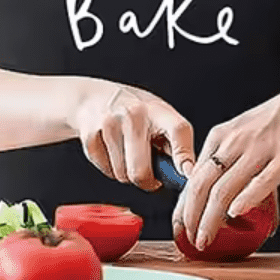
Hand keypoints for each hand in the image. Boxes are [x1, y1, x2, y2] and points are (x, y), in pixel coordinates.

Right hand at [71, 79, 196, 191]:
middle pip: (141, 171)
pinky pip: (106, 171)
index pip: (178, 130)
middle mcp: (133, 115)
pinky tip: (113, 151)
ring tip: (128, 154)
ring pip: (123, 176)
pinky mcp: (90, 136)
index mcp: (157, 110)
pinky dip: (111, 169)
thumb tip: (187, 175)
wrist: (93, 98)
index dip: (184, 155)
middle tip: (150, 173)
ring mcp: (110, 124)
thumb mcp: (159, 116)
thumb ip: (174, 143)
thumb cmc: (134, 112)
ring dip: (128, 174)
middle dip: (147, 181)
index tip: (188, 173)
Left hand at [173, 68, 279, 250]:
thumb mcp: (249, 129)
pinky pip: (261, 182)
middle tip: (189, 238)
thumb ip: (233, 155)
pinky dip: (245, 200)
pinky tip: (236, 215)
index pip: (194, 174)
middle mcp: (237, 140)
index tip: (181, 224)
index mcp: (225, 133)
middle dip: (191, 216)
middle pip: (202, 184)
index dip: (184, 204)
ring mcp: (261, 148)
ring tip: (206, 239)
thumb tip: (224, 191)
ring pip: (224, 189)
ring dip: (210, 219)